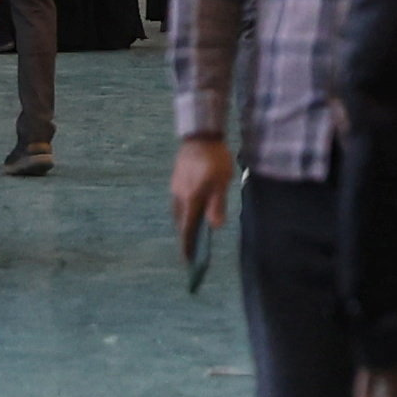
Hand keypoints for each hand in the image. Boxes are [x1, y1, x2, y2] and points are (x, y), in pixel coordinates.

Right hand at [172, 133, 238, 259]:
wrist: (200, 135)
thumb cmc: (214, 159)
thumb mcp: (221, 183)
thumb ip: (217, 205)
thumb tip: (214, 226)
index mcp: (190, 199)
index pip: (187, 229)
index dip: (187, 246)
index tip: (187, 261)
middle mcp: (179, 196)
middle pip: (181, 222)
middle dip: (185, 237)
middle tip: (191, 251)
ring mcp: (176, 187)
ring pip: (179, 212)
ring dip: (184, 224)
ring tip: (191, 233)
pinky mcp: (177, 179)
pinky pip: (179, 202)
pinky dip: (184, 211)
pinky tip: (191, 209)